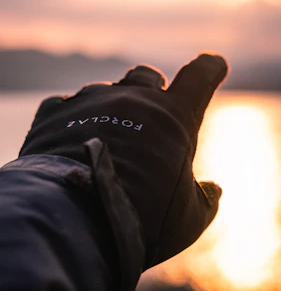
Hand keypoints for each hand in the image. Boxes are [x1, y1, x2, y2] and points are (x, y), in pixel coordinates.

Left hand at [19, 53, 227, 267]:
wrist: (75, 224)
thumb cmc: (143, 221)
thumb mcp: (189, 218)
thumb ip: (206, 199)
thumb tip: (214, 190)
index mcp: (175, 116)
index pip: (201, 74)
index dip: (210, 68)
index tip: (213, 66)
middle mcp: (134, 98)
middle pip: (147, 75)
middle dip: (151, 89)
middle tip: (150, 115)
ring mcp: (92, 100)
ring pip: (105, 89)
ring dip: (110, 108)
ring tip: (105, 142)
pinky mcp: (55, 112)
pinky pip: (66, 104)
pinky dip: (72, 119)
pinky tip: (69, 142)